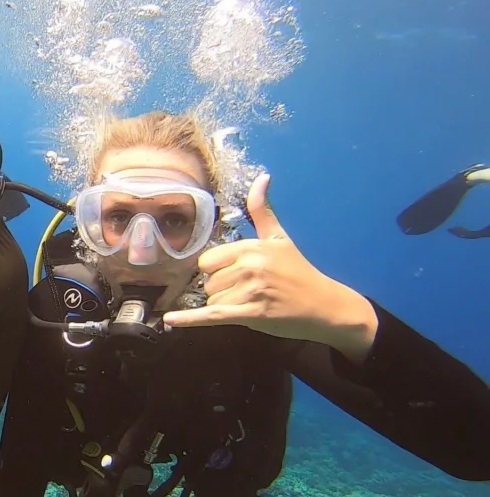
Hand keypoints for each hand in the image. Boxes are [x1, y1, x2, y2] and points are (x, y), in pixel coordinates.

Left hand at [163, 174, 377, 357]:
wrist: (325, 305)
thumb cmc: (299, 272)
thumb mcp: (279, 238)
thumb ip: (263, 210)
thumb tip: (262, 177)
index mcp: (251, 247)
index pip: (208, 260)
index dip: (217, 270)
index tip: (236, 273)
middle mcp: (249, 266)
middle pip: (208, 281)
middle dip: (221, 288)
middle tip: (247, 290)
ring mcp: (250, 291)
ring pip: (212, 300)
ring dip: (226, 305)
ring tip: (252, 303)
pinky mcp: (251, 314)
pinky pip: (212, 315)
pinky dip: (190, 319)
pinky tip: (171, 319)